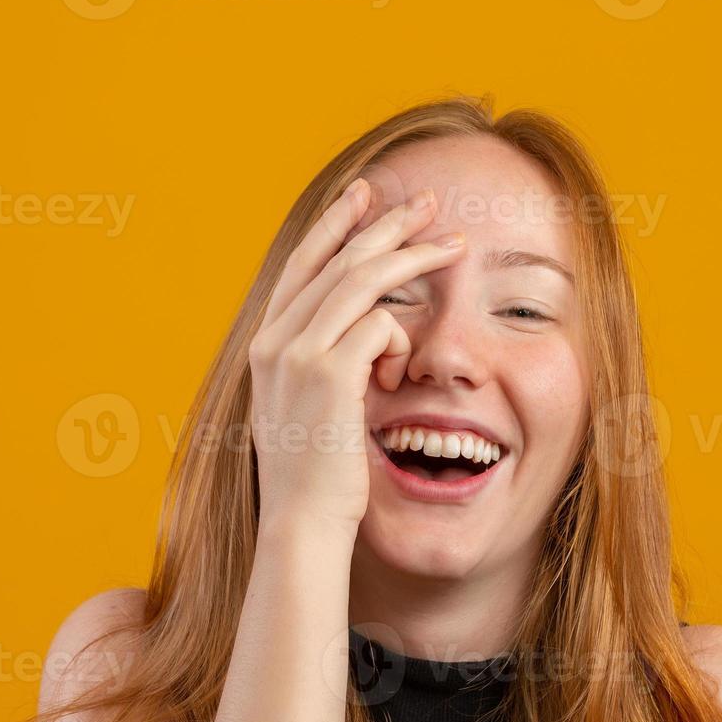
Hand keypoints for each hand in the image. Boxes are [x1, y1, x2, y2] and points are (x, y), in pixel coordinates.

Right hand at [247, 179, 466, 536]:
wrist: (302, 526)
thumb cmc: (315, 479)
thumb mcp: (304, 410)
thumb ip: (319, 366)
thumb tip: (355, 335)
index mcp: (266, 345)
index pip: (302, 265)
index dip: (335, 225)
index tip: (364, 196)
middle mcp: (274, 340)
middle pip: (337, 258)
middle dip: (385, 223)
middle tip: (428, 202)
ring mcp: (297, 353)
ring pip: (363, 279)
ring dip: (414, 256)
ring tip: (455, 245)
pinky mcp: (329, 373)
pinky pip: (382, 326)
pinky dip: (402, 344)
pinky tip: (402, 379)